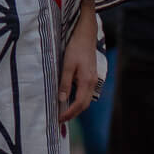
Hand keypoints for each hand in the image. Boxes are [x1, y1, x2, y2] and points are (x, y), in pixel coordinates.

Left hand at [58, 3, 98, 123]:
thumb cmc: (76, 48)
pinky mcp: (90, 75)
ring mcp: (92, 79)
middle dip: (73, 113)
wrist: (86, 34)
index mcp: (87, 81)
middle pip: (84, 104)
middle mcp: (92, 82)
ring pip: (86, 99)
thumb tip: (62, 99)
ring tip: (64, 111)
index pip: (79, 104)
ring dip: (76, 107)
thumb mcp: (67, 64)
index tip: (60, 118)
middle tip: (61, 119)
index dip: (70, 113)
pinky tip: (70, 97)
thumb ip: (65, 82)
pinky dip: (78, 99)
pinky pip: (85, 92)